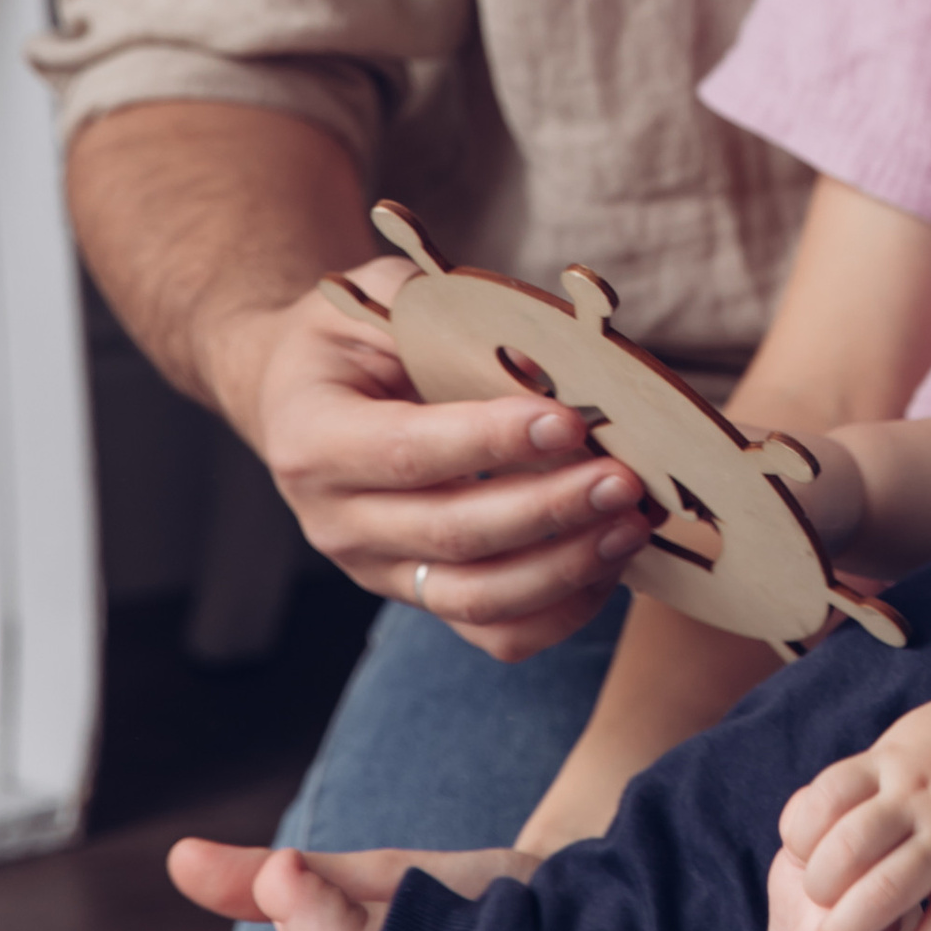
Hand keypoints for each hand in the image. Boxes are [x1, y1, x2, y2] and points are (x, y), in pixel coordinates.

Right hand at [233, 262, 652, 657]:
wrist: (299, 398)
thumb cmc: (347, 339)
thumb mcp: (379, 298)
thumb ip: (448, 318)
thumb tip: (543, 364)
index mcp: (315, 440)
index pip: (409, 452)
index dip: (491, 441)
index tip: (568, 421)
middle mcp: (337, 521)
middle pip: (452, 534)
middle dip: (549, 509)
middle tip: (623, 478)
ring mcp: (377, 570)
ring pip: (478, 597)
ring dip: (565, 566)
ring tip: (631, 522)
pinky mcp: (419, 595)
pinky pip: (494, 632)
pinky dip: (560, 608)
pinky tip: (609, 560)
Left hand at [785, 685, 930, 930]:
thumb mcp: (908, 743)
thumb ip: (865, 782)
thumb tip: (805, 826)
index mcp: (892, 764)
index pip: (819, 806)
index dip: (798, 840)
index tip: (804, 859)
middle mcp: (919, 800)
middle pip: (841, 858)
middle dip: (816, 896)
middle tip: (819, 914)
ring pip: (883, 897)